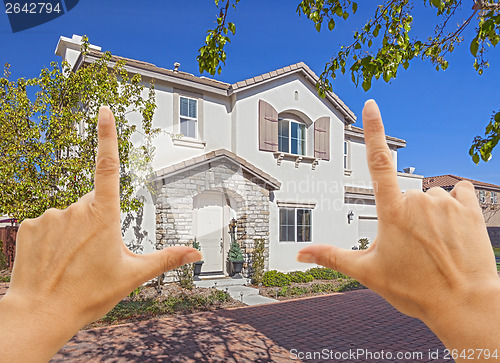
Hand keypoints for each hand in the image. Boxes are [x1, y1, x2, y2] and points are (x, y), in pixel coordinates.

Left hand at [0, 107, 201, 360]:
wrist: (40, 314)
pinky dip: (54, 238)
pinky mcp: (29, 226)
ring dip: (75, 232)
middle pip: (93, 204)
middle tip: (96, 256)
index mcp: (103, 216)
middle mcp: (75, 209)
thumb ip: (167, 258)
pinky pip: (48, 224)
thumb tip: (197, 253)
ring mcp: (49, 216)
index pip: (108, 166)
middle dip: (98, 222)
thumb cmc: (89, 295)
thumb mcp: (133, 276)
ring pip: (70, 215)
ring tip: (74, 263)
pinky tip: (55, 261)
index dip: (107, 135)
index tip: (104, 110)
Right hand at [297, 100, 499, 353]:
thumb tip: (299, 254)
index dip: (373, 130)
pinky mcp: (470, 208)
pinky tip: (453, 228)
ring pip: (430, 196)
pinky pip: (459, 193)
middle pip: (404, 195)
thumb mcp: (367, 273)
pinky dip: (454, 205)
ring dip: (428, 213)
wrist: (465, 305)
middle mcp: (419, 199)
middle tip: (410, 248)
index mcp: (391, 211)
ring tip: (433, 245)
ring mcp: (446, 202)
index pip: (377, 162)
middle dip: (403, 215)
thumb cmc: (415, 290)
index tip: (371, 104)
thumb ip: (331, 256)